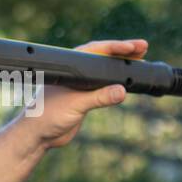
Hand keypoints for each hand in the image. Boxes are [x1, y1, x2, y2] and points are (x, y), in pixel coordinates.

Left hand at [13, 38, 148, 149]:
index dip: (116, 47)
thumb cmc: (47, 115)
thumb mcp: (75, 105)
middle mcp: (76, 73)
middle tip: (143, 47)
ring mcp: (81, 85)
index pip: (97, 51)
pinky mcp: (85, 99)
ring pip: (105, 72)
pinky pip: (104, 88)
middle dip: (123, 52)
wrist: (37, 136)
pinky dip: (117, 84)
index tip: (133, 46)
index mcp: (70, 67)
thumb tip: (122, 91)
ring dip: (121, 67)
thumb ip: (99, 97)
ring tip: (141, 61)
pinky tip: (129, 83)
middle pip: (103, 58)